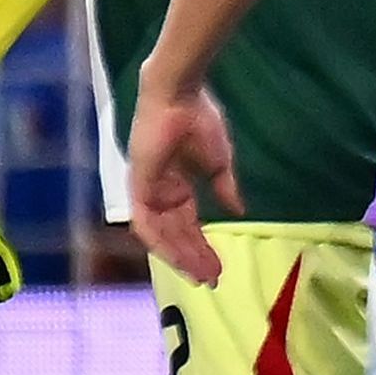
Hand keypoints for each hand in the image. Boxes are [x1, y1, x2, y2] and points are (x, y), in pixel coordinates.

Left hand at [125, 84, 241, 282]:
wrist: (180, 96)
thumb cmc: (198, 121)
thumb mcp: (219, 162)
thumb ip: (225, 188)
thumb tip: (238, 210)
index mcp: (175, 186)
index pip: (187, 224)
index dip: (202, 247)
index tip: (219, 267)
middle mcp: (158, 193)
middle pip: (175, 234)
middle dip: (194, 257)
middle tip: (212, 278)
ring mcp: (146, 190)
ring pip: (160, 235)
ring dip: (180, 255)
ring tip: (201, 273)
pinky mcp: (138, 186)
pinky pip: (145, 223)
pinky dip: (160, 242)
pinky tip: (178, 257)